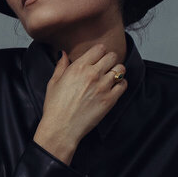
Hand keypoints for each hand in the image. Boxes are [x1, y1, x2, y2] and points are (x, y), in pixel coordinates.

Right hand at [33, 45, 126, 163]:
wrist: (61, 128)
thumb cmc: (55, 107)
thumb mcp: (53, 83)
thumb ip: (61, 66)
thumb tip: (63, 54)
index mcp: (78, 67)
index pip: (99, 48)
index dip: (99, 52)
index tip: (97, 58)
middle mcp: (93, 74)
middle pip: (112, 56)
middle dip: (109, 60)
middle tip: (105, 67)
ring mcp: (103, 87)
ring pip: (120, 69)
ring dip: (116, 72)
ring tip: (110, 77)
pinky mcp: (110, 99)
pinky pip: (123, 84)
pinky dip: (120, 84)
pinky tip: (113, 88)